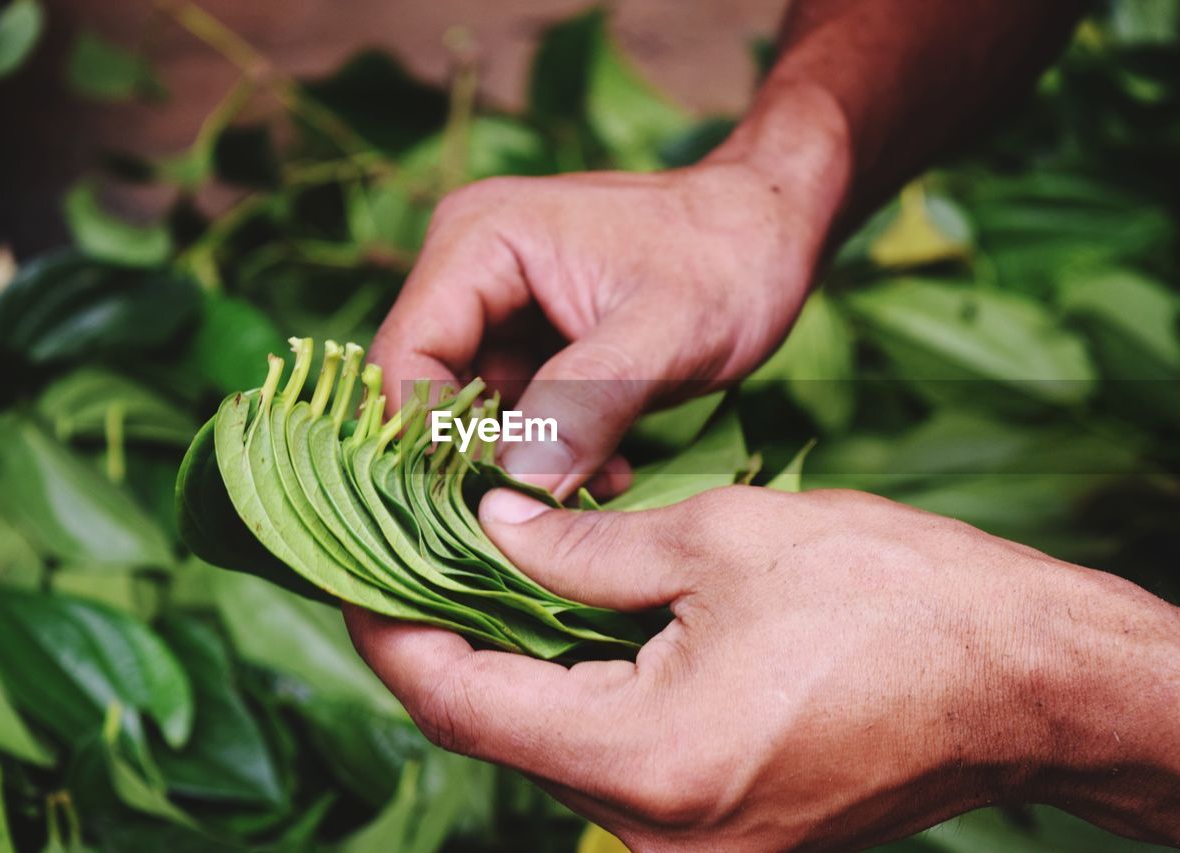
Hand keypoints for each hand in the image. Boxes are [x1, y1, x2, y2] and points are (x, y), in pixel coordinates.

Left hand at [346, 486, 1179, 849]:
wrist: (1027, 679)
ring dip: (513, 664)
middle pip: (501, 732)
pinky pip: (615, 762)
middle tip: (410, 550)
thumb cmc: (895, 598)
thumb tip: (493, 526)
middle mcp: (657, 836)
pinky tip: (564, 621)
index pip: (461, 702)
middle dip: (449, 640)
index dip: (391, 631)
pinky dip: (578, 693)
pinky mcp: (727, 834)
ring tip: (476, 569)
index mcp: (645, 761)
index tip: (349, 569)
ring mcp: (692, 849)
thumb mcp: (722, 539)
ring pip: (556, 748)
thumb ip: (586, 545)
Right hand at [369, 126, 848, 497]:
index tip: (482, 509)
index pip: (406, 356)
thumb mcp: (662, 337)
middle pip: (426, 389)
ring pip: (468, 412)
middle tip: (540, 519)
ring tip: (595, 490)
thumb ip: (583, 407)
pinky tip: (608, 474)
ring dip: (520, 465)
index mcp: (479, 240)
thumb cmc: (730, 260)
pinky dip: (547, 454)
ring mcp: (496, 306)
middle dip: (477, 460)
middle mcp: (468, 268)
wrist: (773, 232)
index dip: (429, 439)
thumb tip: (511, 493)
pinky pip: (511, 413)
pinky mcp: (528, 340)